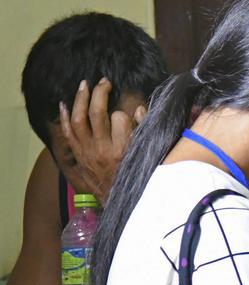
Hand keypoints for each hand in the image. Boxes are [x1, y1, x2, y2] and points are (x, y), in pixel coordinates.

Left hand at [58, 78, 144, 202]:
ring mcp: (87, 152)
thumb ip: (145, 133)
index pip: (120, 118)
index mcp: (124, 150)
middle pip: (97, 113)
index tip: (128, 114)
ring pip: (79, 119)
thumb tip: (140, 109)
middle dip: (100, 93)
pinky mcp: (79, 156)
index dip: (124, 111)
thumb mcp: (148, 158)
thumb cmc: (136, 179)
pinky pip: (68, 133)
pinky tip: (64, 104)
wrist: (119, 202)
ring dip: (80, 99)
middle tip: (104, 81)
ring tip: (84, 85)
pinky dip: (64, 117)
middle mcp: (103, 149)